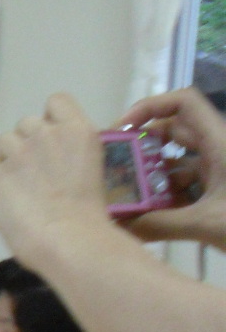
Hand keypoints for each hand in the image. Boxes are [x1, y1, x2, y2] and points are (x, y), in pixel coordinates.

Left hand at [0, 93, 119, 269]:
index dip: (52, 118)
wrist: (68, 238)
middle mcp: (45, 134)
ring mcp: (17, 152)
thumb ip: (72, 154)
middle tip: (38, 170)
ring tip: (22, 183)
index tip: (55, 139)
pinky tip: (9, 195)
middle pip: (27, 123)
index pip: (56, 101)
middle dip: (29, 141)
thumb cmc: (91, 213)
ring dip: (10, 157)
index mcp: (77, 131)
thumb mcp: (92, 170)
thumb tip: (59, 159)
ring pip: (4, 140)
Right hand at [124, 88, 225, 246]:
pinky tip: (154, 216)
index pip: (184, 102)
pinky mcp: (223, 191)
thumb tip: (116, 229)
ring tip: (131, 197)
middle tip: (117, 167)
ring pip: (180, 160)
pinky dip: (169, 194)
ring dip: (154, 175)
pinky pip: (190, 183)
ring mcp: (223, 171)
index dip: (151, 106)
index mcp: (221, 143)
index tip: (124, 130)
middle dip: (144, 146)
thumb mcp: (207, 225)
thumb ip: (159, 225)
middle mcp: (221, 150)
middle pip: (175, 131)